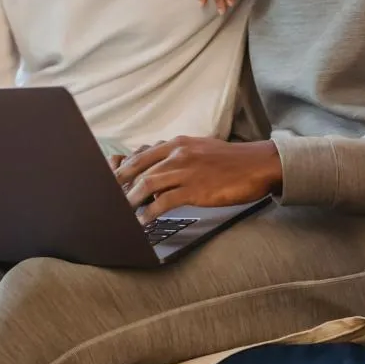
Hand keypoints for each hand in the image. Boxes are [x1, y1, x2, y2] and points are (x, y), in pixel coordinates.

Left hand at [114, 137, 281, 223]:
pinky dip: (149, 211)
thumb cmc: (230, 160)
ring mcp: (186, 171)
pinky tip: (144, 220)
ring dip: (131, 200)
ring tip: (122, 212)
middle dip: (119, 184)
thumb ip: (177, 155)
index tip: (111, 180)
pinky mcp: (195, 189)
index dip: (123, 168)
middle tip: (107, 197)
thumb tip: (156, 168)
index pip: (141, 154)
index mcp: (178, 143)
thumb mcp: (200, 149)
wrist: (257, 165)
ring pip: (147, 183)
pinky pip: (164, 201)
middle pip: (138, 167)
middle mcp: (178, 153)